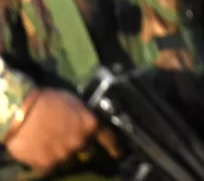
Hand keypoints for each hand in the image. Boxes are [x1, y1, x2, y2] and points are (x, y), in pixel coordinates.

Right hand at [5, 89, 120, 174]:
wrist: (22, 111)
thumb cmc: (48, 100)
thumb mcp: (74, 103)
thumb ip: (83, 117)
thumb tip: (86, 122)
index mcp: (90, 125)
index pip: (108, 137)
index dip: (114, 146)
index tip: (119, 153)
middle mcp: (81, 142)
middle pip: (84, 148)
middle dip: (78, 144)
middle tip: (64, 136)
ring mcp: (64, 155)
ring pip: (67, 158)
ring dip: (61, 153)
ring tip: (48, 142)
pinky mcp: (47, 165)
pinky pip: (49, 166)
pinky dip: (45, 161)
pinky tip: (38, 150)